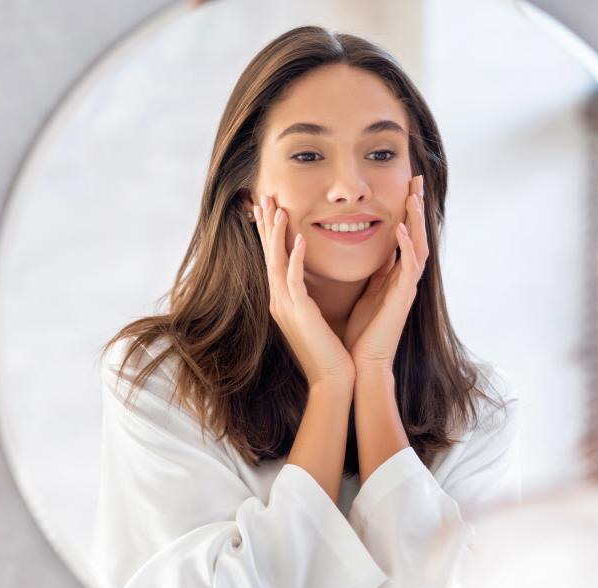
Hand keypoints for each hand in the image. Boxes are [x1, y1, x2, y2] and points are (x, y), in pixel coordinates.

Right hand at [255, 194, 354, 386]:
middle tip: (264, 198)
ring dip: (277, 235)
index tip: (270, 209)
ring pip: (276, 263)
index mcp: (284, 301)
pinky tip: (300, 240)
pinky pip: (294, 281)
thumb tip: (312, 281)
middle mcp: (279, 301)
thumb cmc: (330, 351)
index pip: (274, 260)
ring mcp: (286, 308)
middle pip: (269, 256)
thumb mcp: (317, 317)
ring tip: (278, 209)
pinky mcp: (299, 314)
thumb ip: (311, 297)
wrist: (333, 380)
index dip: (270, 234)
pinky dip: (296, 259)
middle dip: (267, 226)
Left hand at [344, 175, 428, 373]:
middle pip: (416, 235)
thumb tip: (371, 253)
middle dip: (417, 207)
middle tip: (417, 179)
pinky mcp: (403, 299)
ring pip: (418, 246)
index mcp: (394, 278)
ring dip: (416, 220)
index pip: (404, 236)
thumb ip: (372, 274)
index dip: (406, 211)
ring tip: (413, 196)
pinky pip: (410, 267)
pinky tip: (399, 227)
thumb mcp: (365, 295)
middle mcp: (405, 280)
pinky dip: (405, 245)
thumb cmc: (360, 335)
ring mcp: (407, 289)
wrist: (361, 366)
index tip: (405, 186)